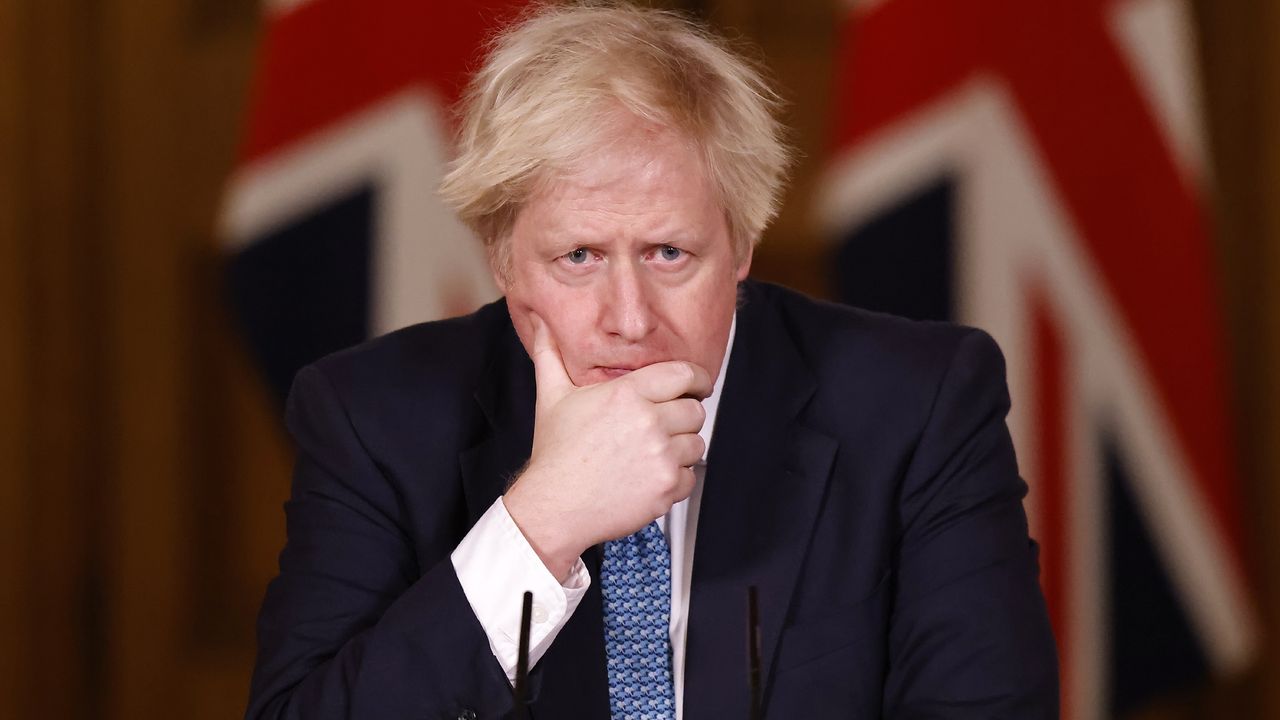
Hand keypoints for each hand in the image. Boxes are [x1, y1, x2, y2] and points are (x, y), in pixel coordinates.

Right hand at [503, 313, 711, 581]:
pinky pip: (691, 477)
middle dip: (683, 416)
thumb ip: (551, 356)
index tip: (698, 386)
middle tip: (664, 426)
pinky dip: (676, 479)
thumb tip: (542, 328)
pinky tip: (650, 478)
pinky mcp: (667, 487)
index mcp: (627, 394)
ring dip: (681, 449)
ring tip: (653, 454)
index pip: (684, 374)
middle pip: (694, 410)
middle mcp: (649, 422)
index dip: (697, 379)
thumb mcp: (552, 397)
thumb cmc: (556, 455)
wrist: (554, 507)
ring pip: (696, 444)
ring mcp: (661, 456)